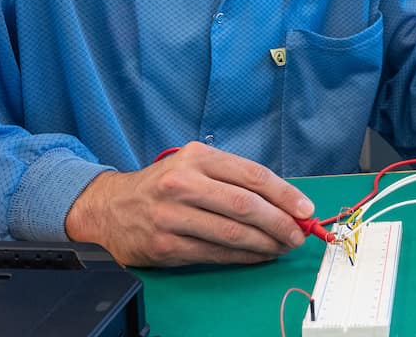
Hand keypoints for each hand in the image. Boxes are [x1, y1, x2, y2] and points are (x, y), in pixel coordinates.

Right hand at [65, 141, 314, 266]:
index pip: (252, 175)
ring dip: (265, 244)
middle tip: (298, 234)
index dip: (285, 194)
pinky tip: (258, 256)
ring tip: (282, 246)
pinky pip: (215, 253)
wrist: (110, 207)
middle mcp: (184, 183)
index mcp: (198, 158)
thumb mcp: (195, 165)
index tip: (305, 209)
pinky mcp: (166, 245)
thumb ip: (234, 178)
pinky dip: (243, 257)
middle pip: (246, 205)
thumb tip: (284, 202)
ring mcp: (172, 216)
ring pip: (233, 233)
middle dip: (280, 223)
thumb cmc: (163, 185)